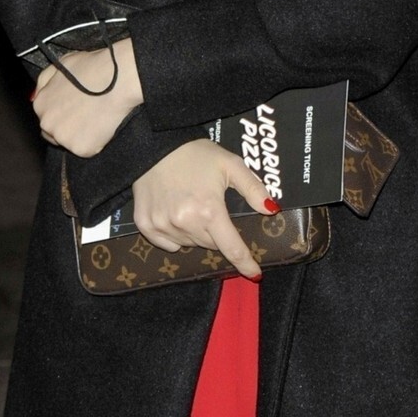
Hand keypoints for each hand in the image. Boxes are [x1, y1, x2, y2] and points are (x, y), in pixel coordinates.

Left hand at [32, 36, 142, 155]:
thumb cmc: (92, 68)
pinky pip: (88, 150)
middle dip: (67, 127)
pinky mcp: (81, 149)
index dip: (62, 113)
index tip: (75, 109)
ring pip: (69, 143)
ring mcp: (63, 139)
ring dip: (80, 135)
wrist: (118, 80)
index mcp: (40, 104)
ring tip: (96, 118)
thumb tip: (34, 96)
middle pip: (54, 134)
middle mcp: (47, 124)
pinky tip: (103, 125)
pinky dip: (96, 142)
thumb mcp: (61, 65)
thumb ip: (44, 82)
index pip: (45, 117)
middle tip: (87, 115)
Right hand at [133, 138, 273, 279]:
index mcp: (209, 210)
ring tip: (190, 206)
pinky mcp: (146, 224)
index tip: (254, 273)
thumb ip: (253, 189)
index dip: (245, 263)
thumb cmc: (195, 153)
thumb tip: (272, 210)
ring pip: (189, 244)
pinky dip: (174, 236)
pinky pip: (167, 243)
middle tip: (210, 208)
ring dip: (195, 233)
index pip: (232, 248)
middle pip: (210, 245)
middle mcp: (185, 223)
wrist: (153, 143)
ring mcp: (163, 225)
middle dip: (216, 233)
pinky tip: (173, 213)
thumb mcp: (231, 164)